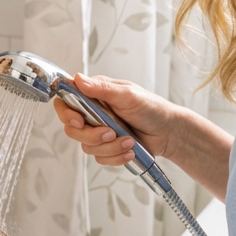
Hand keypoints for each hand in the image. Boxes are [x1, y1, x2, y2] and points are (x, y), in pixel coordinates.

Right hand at [54, 73, 174, 166]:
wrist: (169, 132)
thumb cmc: (151, 108)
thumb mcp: (127, 95)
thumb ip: (101, 88)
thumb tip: (78, 78)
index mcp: (94, 94)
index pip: (66, 100)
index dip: (66, 113)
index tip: (78, 121)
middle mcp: (93, 112)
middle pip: (72, 128)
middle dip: (91, 135)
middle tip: (110, 133)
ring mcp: (98, 130)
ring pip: (86, 146)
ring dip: (109, 147)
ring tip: (129, 141)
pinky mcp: (106, 147)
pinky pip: (99, 157)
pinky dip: (115, 157)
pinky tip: (130, 150)